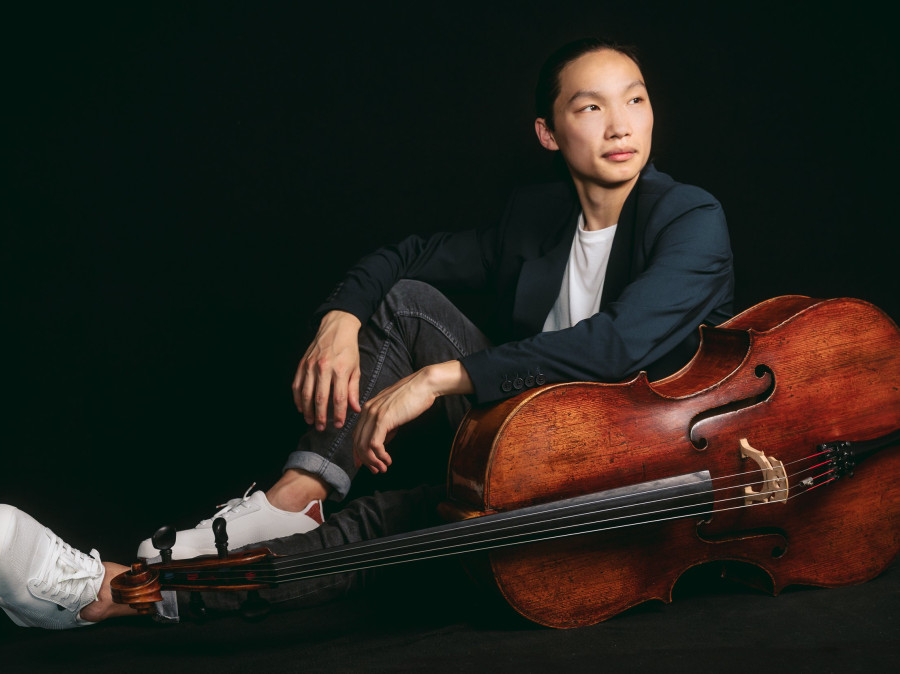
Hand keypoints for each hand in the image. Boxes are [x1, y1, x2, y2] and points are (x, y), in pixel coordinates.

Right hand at [292, 310, 362, 430]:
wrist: (336, 328)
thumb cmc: (348, 349)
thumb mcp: (356, 369)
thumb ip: (353, 390)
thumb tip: (355, 409)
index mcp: (340, 370)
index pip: (339, 398)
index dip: (339, 414)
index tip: (339, 424)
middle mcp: (324, 368)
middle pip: (320, 399)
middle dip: (321, 416)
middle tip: (321, 428)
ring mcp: (310, 366)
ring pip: (306, 394)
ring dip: (307, 410)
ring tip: (311, 421)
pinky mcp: (302, 364)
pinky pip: (296, 385)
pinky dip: (297, 398)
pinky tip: (301, 407)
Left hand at [353, 361, 473, 472]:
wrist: (424, 385)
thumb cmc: (413, 397)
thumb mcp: (394, 412)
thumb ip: (385, 426)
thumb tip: (381, 443)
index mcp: (368, 408)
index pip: (356, 434)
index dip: (358, 452)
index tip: (364, 464)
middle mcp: (367, 411)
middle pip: (357, 442)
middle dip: (365, 460)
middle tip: (375, 470)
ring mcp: (374, 414)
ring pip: (364, 445)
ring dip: (372, 461)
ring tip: (382, 468)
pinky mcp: (383, 419)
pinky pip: (374, 444)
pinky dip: (379, 456)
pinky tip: (388, 460)